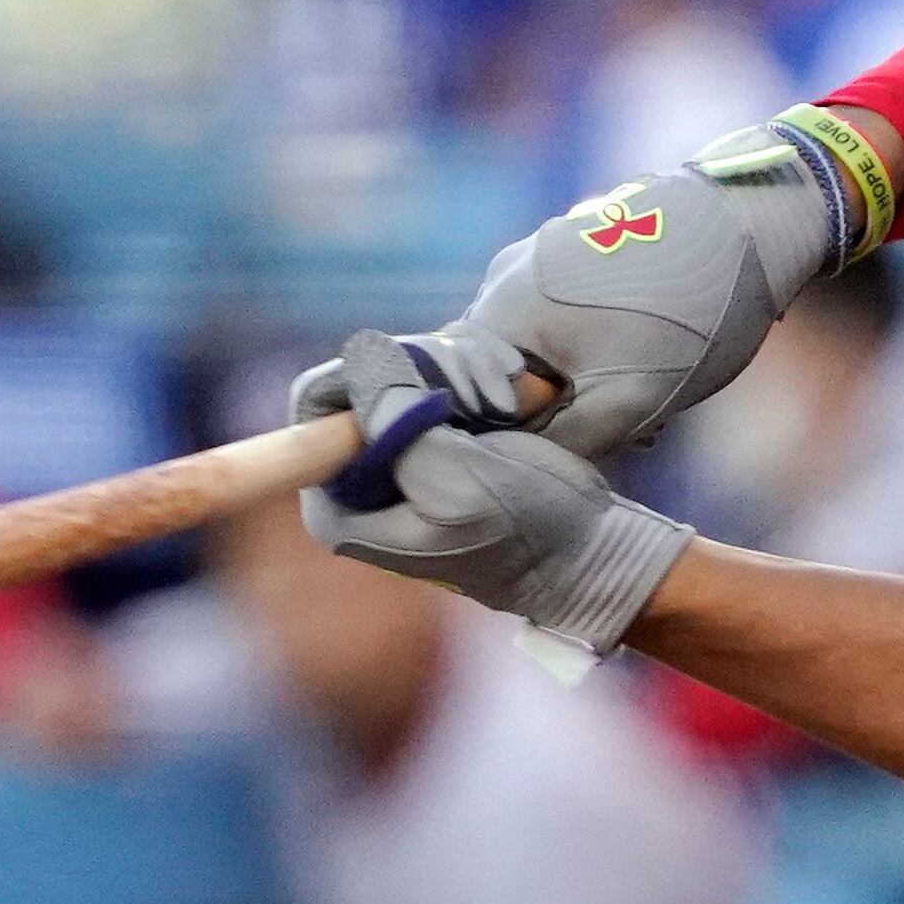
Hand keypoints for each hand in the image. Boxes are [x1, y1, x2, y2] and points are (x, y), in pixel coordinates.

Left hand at [301, 334, 693, 656]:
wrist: (587, 550)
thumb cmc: (526, 531)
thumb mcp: (456, 477)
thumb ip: (398, 419)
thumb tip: (361, 353)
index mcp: (339, 505)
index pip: (316, 401)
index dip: (372, 374)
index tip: (438, 389)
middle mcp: (355, 478)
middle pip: (361, 374)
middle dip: (428, 369)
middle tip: (488, 398)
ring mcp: (394, 451)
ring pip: (404, 365)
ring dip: (461, 370)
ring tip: (507, 404)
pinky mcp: (433, 433)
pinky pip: (436, 373)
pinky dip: (475, 372)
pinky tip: (510, 398)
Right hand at [340, 113, 887, 462]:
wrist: (756, 220)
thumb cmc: (688, 313)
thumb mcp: (628, 402)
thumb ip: (563, 441)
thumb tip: (523, 468)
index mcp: (502, 307)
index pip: (466, 395)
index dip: (510, 436)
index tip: (564, 452)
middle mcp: (508, 274)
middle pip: (505, 370)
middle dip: (557, 409)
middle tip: (621, 430)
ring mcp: (545, 252)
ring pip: (545, 344)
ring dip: (587, 380)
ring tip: (650, 394)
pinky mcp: (582, 243)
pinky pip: (571, 313)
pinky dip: (604, 345)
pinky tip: (656, 357)